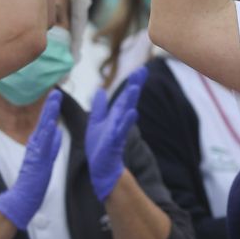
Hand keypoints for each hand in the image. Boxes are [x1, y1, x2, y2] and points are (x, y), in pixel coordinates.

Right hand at [0, 91, 62, 229]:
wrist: (22, 199)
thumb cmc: (34, 182)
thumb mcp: (46, 160)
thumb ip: (52, 146)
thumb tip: (57, 131)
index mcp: (38, 146)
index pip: (45, 124)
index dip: (51, 110)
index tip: (56, 96)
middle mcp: (35, 146)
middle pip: (43, 122)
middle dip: (50, 106)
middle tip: (56, 91)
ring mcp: (35, 153)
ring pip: (43, 129)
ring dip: (49, 114)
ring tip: (54, 100)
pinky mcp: (37, 161)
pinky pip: (43, 145)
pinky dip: (47, 134)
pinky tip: (52, 124)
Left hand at [86, 66, 146, 201]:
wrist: (100, 169)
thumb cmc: (99, 148)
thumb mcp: (96, 123)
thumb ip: (100, 108)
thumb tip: (99, 91)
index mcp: (115, 115)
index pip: (125, 96)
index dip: (133, 83)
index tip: (142, 69)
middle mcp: (119, 121)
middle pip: (128, 100)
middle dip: (135, 85)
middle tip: (143, 71)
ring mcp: (118, 131)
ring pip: (125, 112)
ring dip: (130, 100)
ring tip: (134, 87)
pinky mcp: (114, 142)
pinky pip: (121, 130)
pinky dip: (126, 121)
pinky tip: (132, 112)